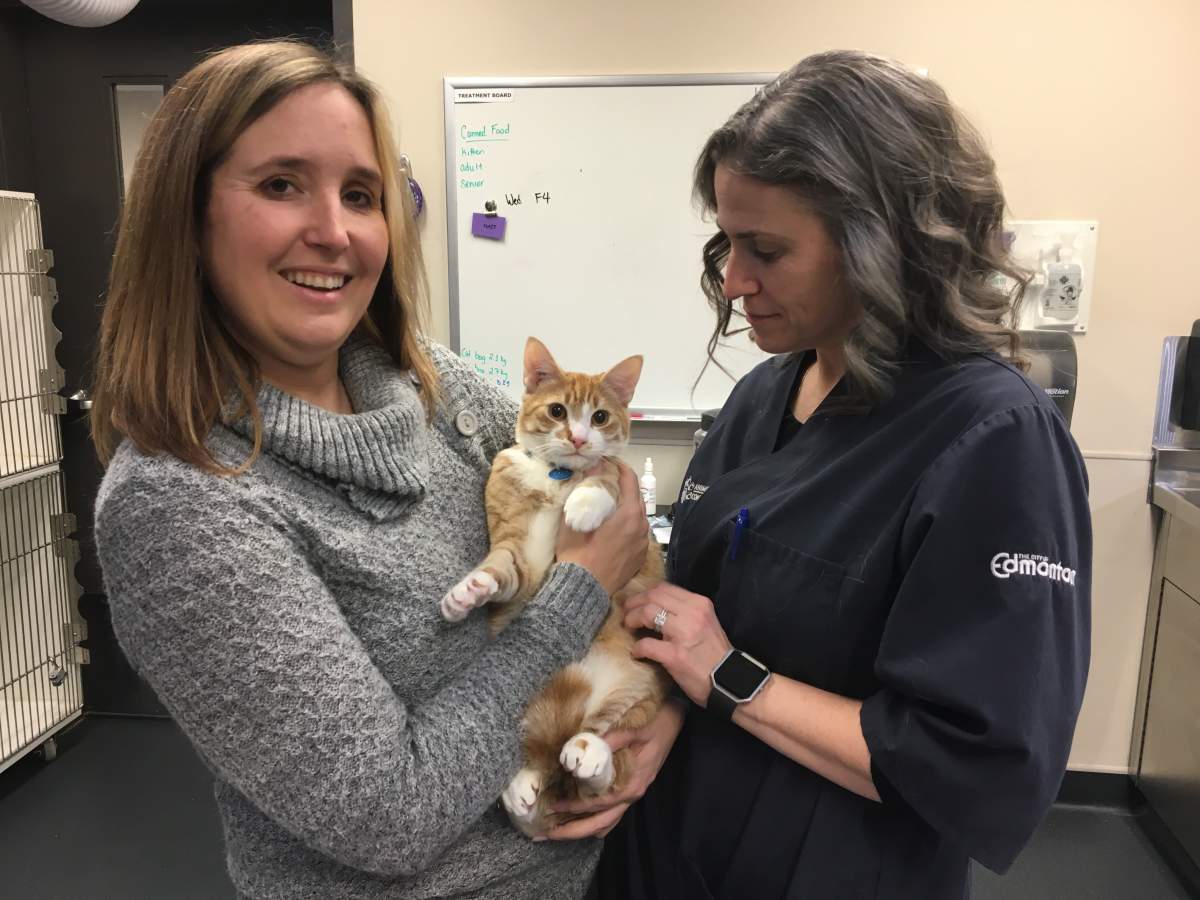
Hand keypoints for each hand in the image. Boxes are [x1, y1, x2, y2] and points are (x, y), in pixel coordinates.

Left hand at [542, 701, 686, 839]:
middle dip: (573, 831)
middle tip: (547, 833)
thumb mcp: (635, 728)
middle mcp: (633, 793)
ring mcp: (634, 793)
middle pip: (601, 823)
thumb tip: (584, 745)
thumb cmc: (656, 722)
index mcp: (633, 782)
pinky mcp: (633, 788)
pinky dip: (596, 822)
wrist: (676, 719)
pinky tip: (582, 821)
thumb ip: (612, 738)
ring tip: (558, 831)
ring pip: (607, 822)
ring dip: (583, 829)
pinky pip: (614, 814)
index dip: (575, 808)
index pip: (599, 803)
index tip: (553, 806)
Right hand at [556, 462, 647, 595]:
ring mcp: (643, 544)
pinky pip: (637, 534)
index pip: (630, 481)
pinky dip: (628, 526)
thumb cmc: (577, 555)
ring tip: (611, 506)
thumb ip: (584, 492)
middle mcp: (641, 527)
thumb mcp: (574, 521)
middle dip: (625, 487)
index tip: (611, 462)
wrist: (584, 591)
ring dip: (627, 508)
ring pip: (638, 517)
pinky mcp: (640, 557)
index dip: (621, 468)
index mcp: (628, 515)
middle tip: (608, 482)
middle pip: (637, 498)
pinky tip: (614, 529)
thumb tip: (590, 469)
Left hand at [623, 584, 730, 706]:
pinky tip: (637, 653)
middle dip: (634, 604)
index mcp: (699, 604)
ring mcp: (684, 634)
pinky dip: (637, 648)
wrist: (729, 682)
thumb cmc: (714, 654)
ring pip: (648, 613)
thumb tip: (657, 607)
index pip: (665, 589)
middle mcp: (692, 614)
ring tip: (629, 627)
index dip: (645, 594)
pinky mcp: (675, 655)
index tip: (636, 603)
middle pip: (653, 597)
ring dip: (632, 619)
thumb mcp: (705, 622)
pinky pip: (647, 644)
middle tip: (627, 614)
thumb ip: (685, 612)